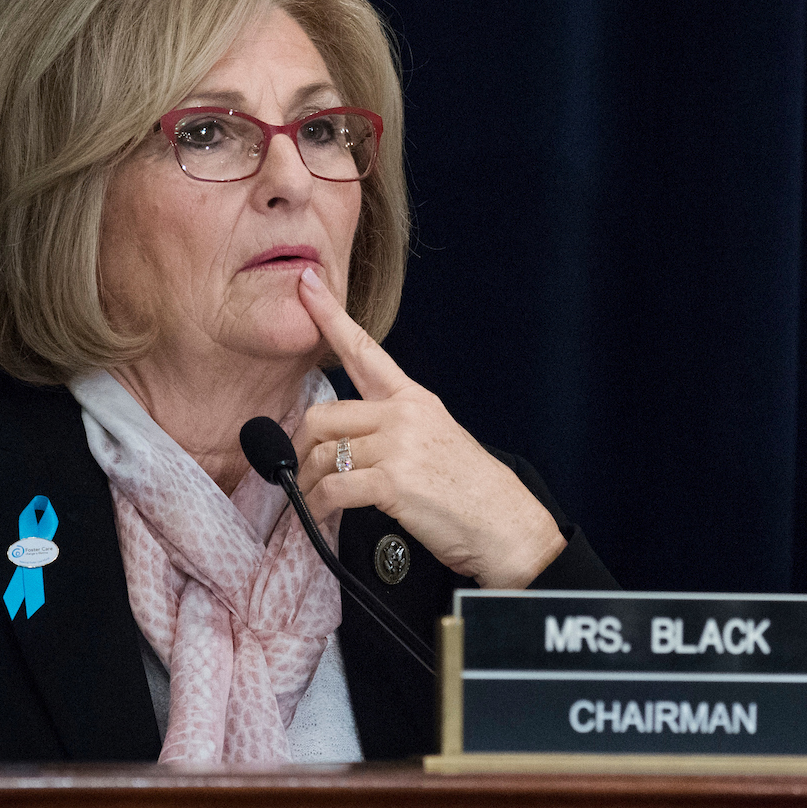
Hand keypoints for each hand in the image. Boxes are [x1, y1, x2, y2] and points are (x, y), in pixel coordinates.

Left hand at [288, 265, 566, 588]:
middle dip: (303, 447)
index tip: (307, 284)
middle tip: (303, 470)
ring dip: (309, 482)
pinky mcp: (393, 482)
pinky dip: (318, 506)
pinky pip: (332, 488)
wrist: (503, 523)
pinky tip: (323, 514)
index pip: (365, 350)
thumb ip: (393, 429)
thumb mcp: (437, 439)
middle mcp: (405, 415)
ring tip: (315, 499)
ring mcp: (400, 446)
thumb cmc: (468, 489)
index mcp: (414, 400)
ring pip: (323, 453)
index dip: (330, 316)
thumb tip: (343, 441)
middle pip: (323, 414)